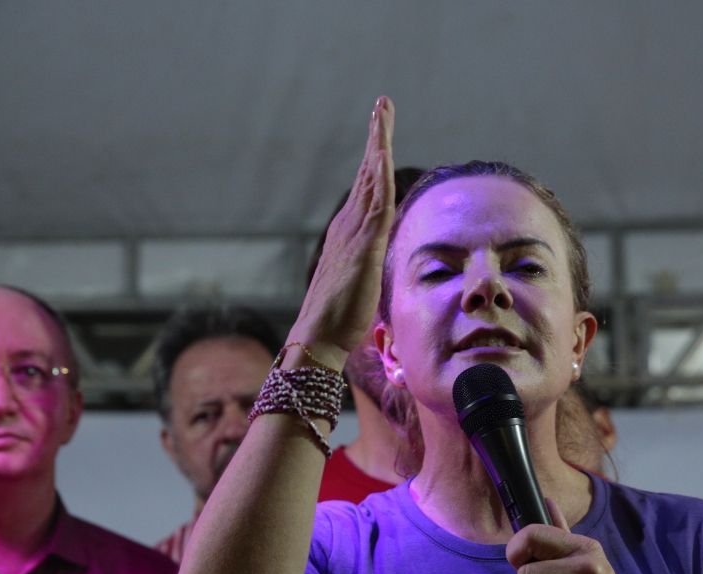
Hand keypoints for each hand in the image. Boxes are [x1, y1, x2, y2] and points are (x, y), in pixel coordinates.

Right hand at [288, 97, 395, 370]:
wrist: (317, 338)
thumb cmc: (337, 322)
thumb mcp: (358, 285)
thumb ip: (367, 267)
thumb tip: (375, 265)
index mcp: (347, 234)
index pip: (366, 189)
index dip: (374, 159)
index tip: (381, 134)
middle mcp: (347, 226)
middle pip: (366, 173)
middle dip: (375, 138)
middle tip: (382, 105)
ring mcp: (353, 234)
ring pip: (370, 180)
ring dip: (378, 145)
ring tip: (382, 114)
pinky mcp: (363, 247)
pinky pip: (376, 205)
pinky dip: (380, 177)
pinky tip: (385, 156)